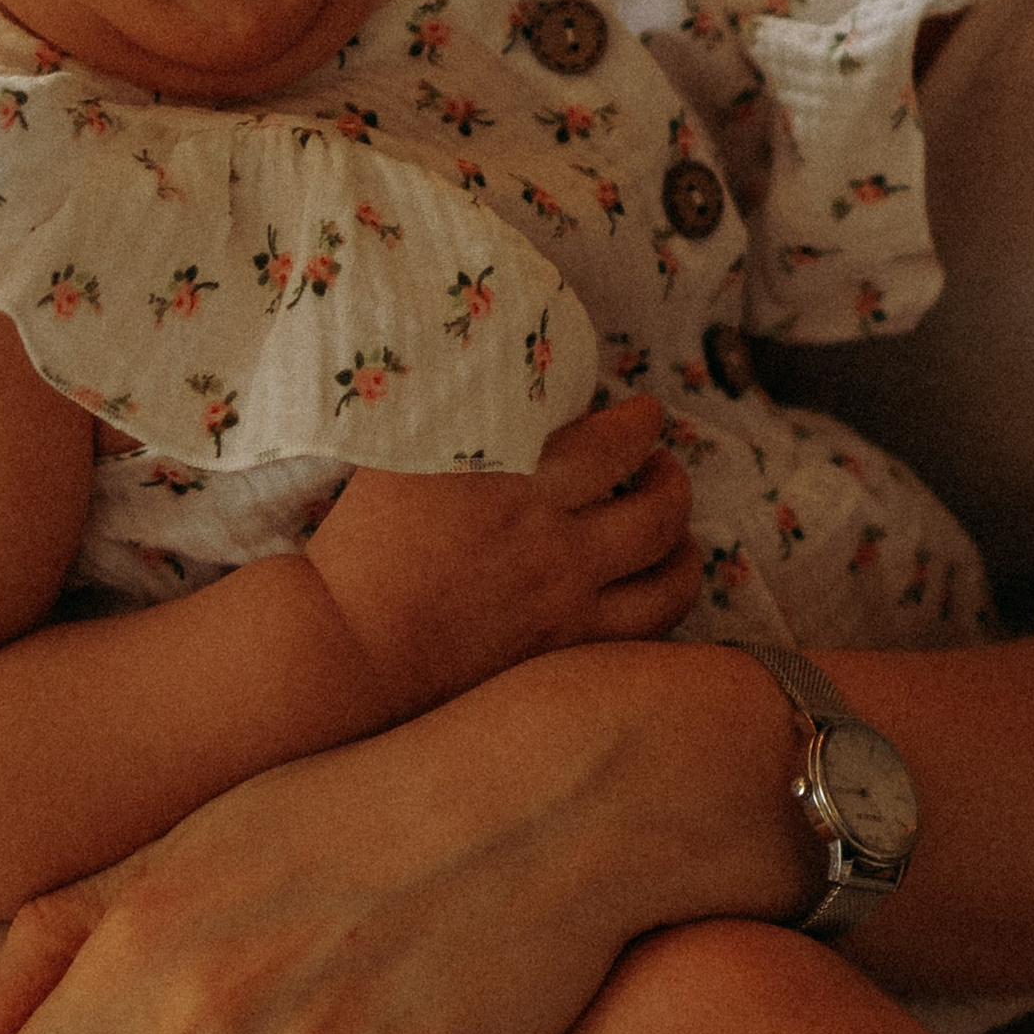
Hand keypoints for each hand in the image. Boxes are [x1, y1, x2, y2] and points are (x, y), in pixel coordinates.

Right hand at [305, 394, 697, 713]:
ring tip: (675, 534)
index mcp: (524, 485)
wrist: (349, 644)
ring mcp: (568, 608)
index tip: (642, 414)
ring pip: (671, 579)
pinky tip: (649, 593)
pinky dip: (663, 607)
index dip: (643, 422)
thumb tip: (500, 376)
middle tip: (659, 469)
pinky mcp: (562, 657)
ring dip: (685, 547)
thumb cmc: (365, 541)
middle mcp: (560, 545)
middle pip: (662, 508)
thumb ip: (467, 417)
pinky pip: (647, 637)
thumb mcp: (409, 453)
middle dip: (672, 480)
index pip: (620, 442)